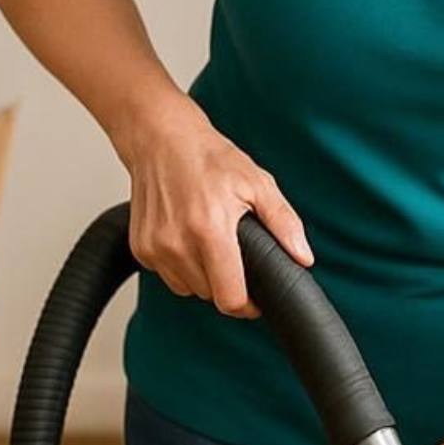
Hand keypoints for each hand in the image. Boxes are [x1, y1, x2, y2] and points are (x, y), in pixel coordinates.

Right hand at [117, 93, 313, 319]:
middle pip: (210, 295)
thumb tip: (303, 257)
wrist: (162, 139)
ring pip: (188, 289)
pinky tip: (190, 237)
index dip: (247, 305)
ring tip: (212, 241)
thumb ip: (283, 222)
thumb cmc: (208, 157)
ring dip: (204, 277)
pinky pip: (169, 276)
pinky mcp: (141, 249)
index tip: (256, 298)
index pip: (229, 298)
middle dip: (228, 282)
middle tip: (235, 253)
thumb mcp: (257, 182)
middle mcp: (177, 243)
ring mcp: (155, 248)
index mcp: (209, 230)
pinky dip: (183, 266)